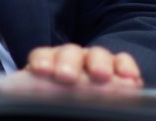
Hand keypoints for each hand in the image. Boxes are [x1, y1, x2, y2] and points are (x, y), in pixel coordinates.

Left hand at [8, 44, 142, 93]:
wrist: (78, 102)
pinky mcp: (119, 72)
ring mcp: (95, 63)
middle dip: (68, 62)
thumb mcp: (43, 100)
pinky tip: (130, 80)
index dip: (42, 60)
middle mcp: (71, 60)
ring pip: (97, 54)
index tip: (42, 71)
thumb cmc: (56, 103)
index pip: (42, 57)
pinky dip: (125, 68)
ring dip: (98, 63)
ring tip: (101, 76)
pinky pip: (122, 63)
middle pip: (70, 52)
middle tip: (66, 76)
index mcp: (47, 66)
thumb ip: (37, 96)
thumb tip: (26, 96)